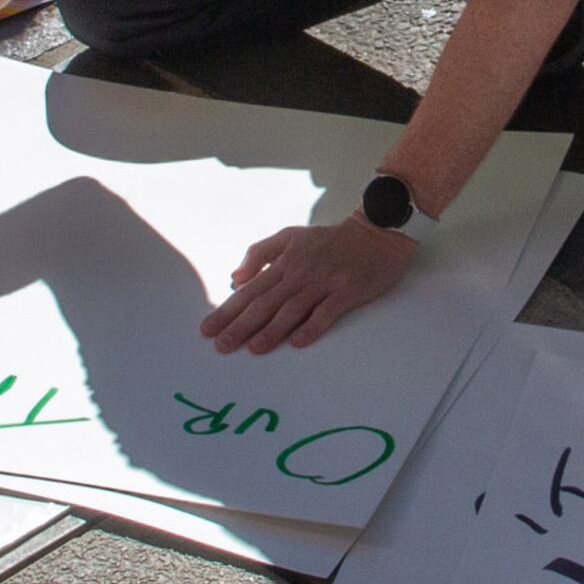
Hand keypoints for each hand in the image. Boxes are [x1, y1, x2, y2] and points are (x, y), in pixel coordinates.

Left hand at [199, 216, 415, 354]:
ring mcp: (324, 283)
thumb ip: (261, 254)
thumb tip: (236, 278)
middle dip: (241, 325)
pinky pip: (327, 312)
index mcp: (285, 262)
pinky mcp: (347, 292)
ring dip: (272, 330)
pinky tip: (298, 342)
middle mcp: (300, 273)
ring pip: (292, 309)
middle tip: (221, 345)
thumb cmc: (330, 239)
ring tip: (253, 348)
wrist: (375, 234)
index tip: (208, 329)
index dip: (228, 310)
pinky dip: (312, 327)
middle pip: (266, 303)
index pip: (250, 290)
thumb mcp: (291, 236)